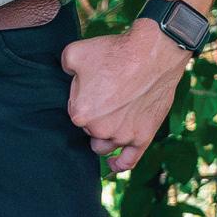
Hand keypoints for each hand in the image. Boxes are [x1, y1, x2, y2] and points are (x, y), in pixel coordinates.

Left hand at [60, 22, 190, 172]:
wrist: (152, 54)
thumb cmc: (113, 52)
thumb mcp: (74, 53)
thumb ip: (64, 69)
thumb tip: (68, 75)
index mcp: (80, 114)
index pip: (75, 113)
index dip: (83, 97)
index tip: (94, 84)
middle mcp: (100, 130)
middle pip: (90, 130)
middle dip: (95, 117)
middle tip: (108, 95)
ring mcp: (123, 135)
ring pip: (106, 144)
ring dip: (106, 135)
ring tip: (111, 120)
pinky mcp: (144, 136)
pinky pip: (129, 160)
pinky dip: (120, 164)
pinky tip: (114, 164)